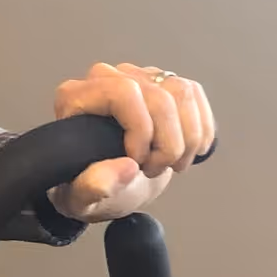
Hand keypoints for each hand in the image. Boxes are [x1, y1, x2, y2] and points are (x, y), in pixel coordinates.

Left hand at [48, 61, 215, 221]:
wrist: (108, 183)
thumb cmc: (88, 186)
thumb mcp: (81, 199)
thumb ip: (91, 188)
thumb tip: (127, 168)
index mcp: (75, 98)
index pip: (122, 92)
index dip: (141, 128)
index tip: (138, 161)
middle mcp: (106, 78)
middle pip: (158, 95)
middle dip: (168, 142)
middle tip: (155, 170)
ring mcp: (136, 77)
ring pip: (182, 92)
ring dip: (188, 137)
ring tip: (173, 164)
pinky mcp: (161, 83)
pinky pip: (194, 93)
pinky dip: (201, 127)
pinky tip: (190, 150)